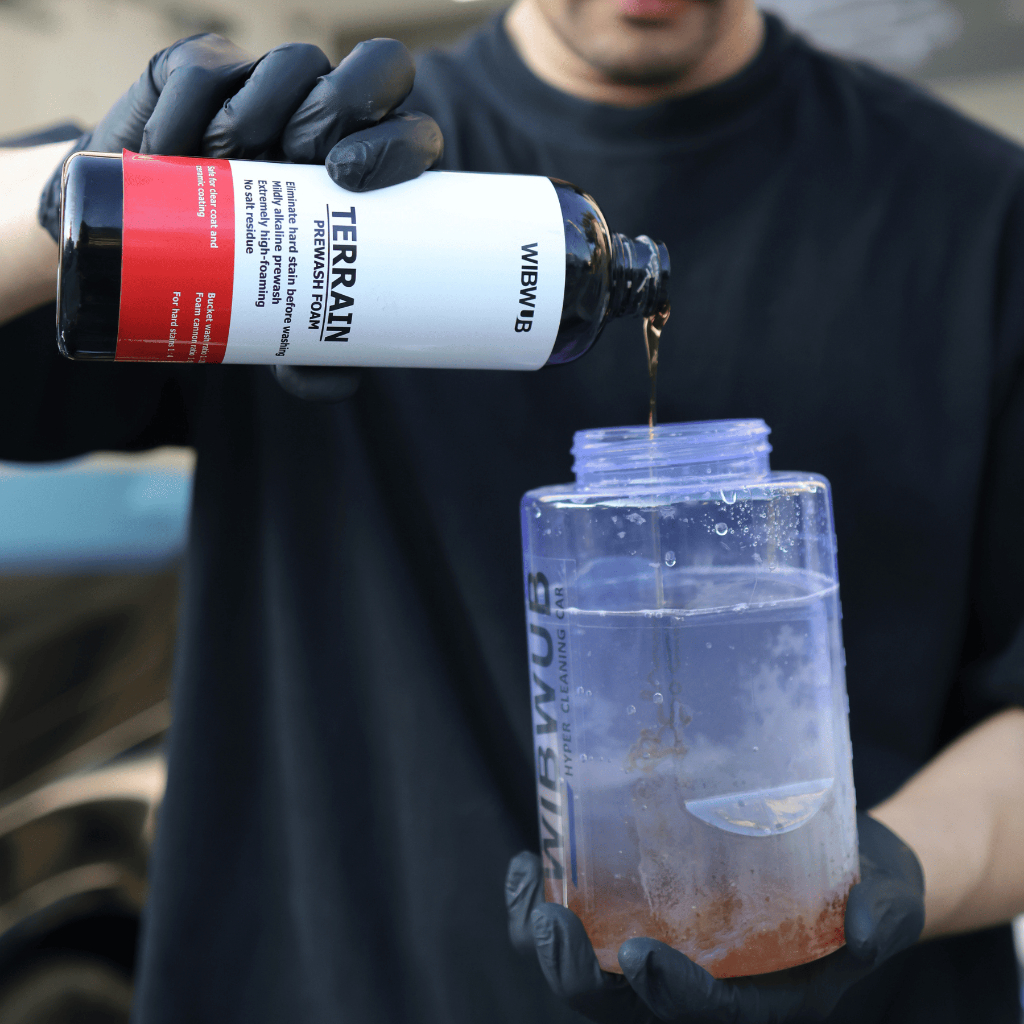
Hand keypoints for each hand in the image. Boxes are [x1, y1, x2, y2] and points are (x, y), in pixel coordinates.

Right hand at [38, 35, 442, 400]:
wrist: (140, 256)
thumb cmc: (235, 282)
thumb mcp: (277, 326)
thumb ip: (312, 356)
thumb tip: (345, 383)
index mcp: (364, 172)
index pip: (409, 134)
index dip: (399, 142)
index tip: (354, 180)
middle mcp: (326, 122)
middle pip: (369, 77)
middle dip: (341, 108)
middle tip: (302, 158)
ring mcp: (266, 91)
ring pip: (294, 64)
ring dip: (265, 103)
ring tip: (228, 154)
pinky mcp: (197, 75)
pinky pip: (203, 69)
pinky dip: (189, 103)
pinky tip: (175, 145)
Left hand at [505, 814, 924, 1023]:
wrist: (845, 869)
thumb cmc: (865, 888)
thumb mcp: (887, 901)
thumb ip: (878, 916)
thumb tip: (862, 922)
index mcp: (763, 1001)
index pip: (708, 1015)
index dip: (673, 996)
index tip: (644, 955)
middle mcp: (705, 988)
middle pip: (626, 1009)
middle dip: (582, 976)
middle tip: (552, 924)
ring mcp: (670, 955)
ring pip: (593, 976)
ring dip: (548, 942)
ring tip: (530, 890)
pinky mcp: (646, 917)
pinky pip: (585, 930)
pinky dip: (549, 904)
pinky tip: (530, 865)